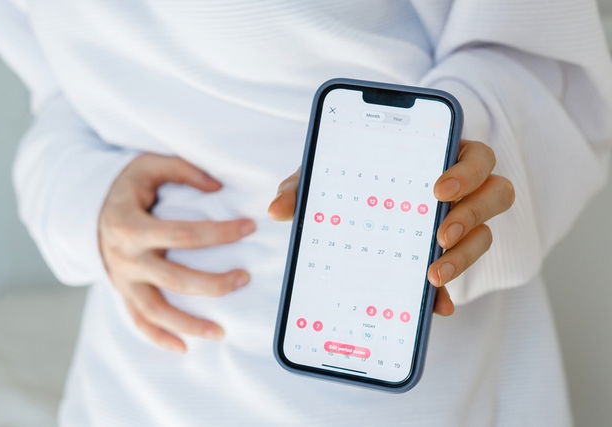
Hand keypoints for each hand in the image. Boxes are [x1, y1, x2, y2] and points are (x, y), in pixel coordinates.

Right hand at [99, 153, 255, 351]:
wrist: (88, 209)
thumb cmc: (128, 187)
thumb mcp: (148, 165)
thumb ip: (183, 170)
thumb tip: (218, 189)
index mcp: (131, 225)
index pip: (183, 233)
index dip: (219, 232)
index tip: (249, 227)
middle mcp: (125, 258)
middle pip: (174, 279)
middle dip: (213, 283)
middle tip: (245, 278)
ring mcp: (122, 280)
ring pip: (156, 311)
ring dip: (189, 324)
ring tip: (221, 332)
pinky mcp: (122, 292)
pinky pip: (139, 321)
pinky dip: (159, 337)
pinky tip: (184, 347)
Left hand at [268, 140, 513, 315]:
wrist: (358, 206)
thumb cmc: (351, 179)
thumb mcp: (328, 176)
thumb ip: (305, 184)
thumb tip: (277, 210)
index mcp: (439, 158)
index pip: (474, 155)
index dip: (466, 171)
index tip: (436, 190)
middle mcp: (461, 190)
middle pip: (496, 193)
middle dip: (472, 213)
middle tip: (439, 234)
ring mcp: (461, 223)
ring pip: (487, 235)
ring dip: (466, 256)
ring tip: (432, 275)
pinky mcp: (450, 257)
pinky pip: (462, 274)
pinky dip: (449, 292)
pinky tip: (434, 307)